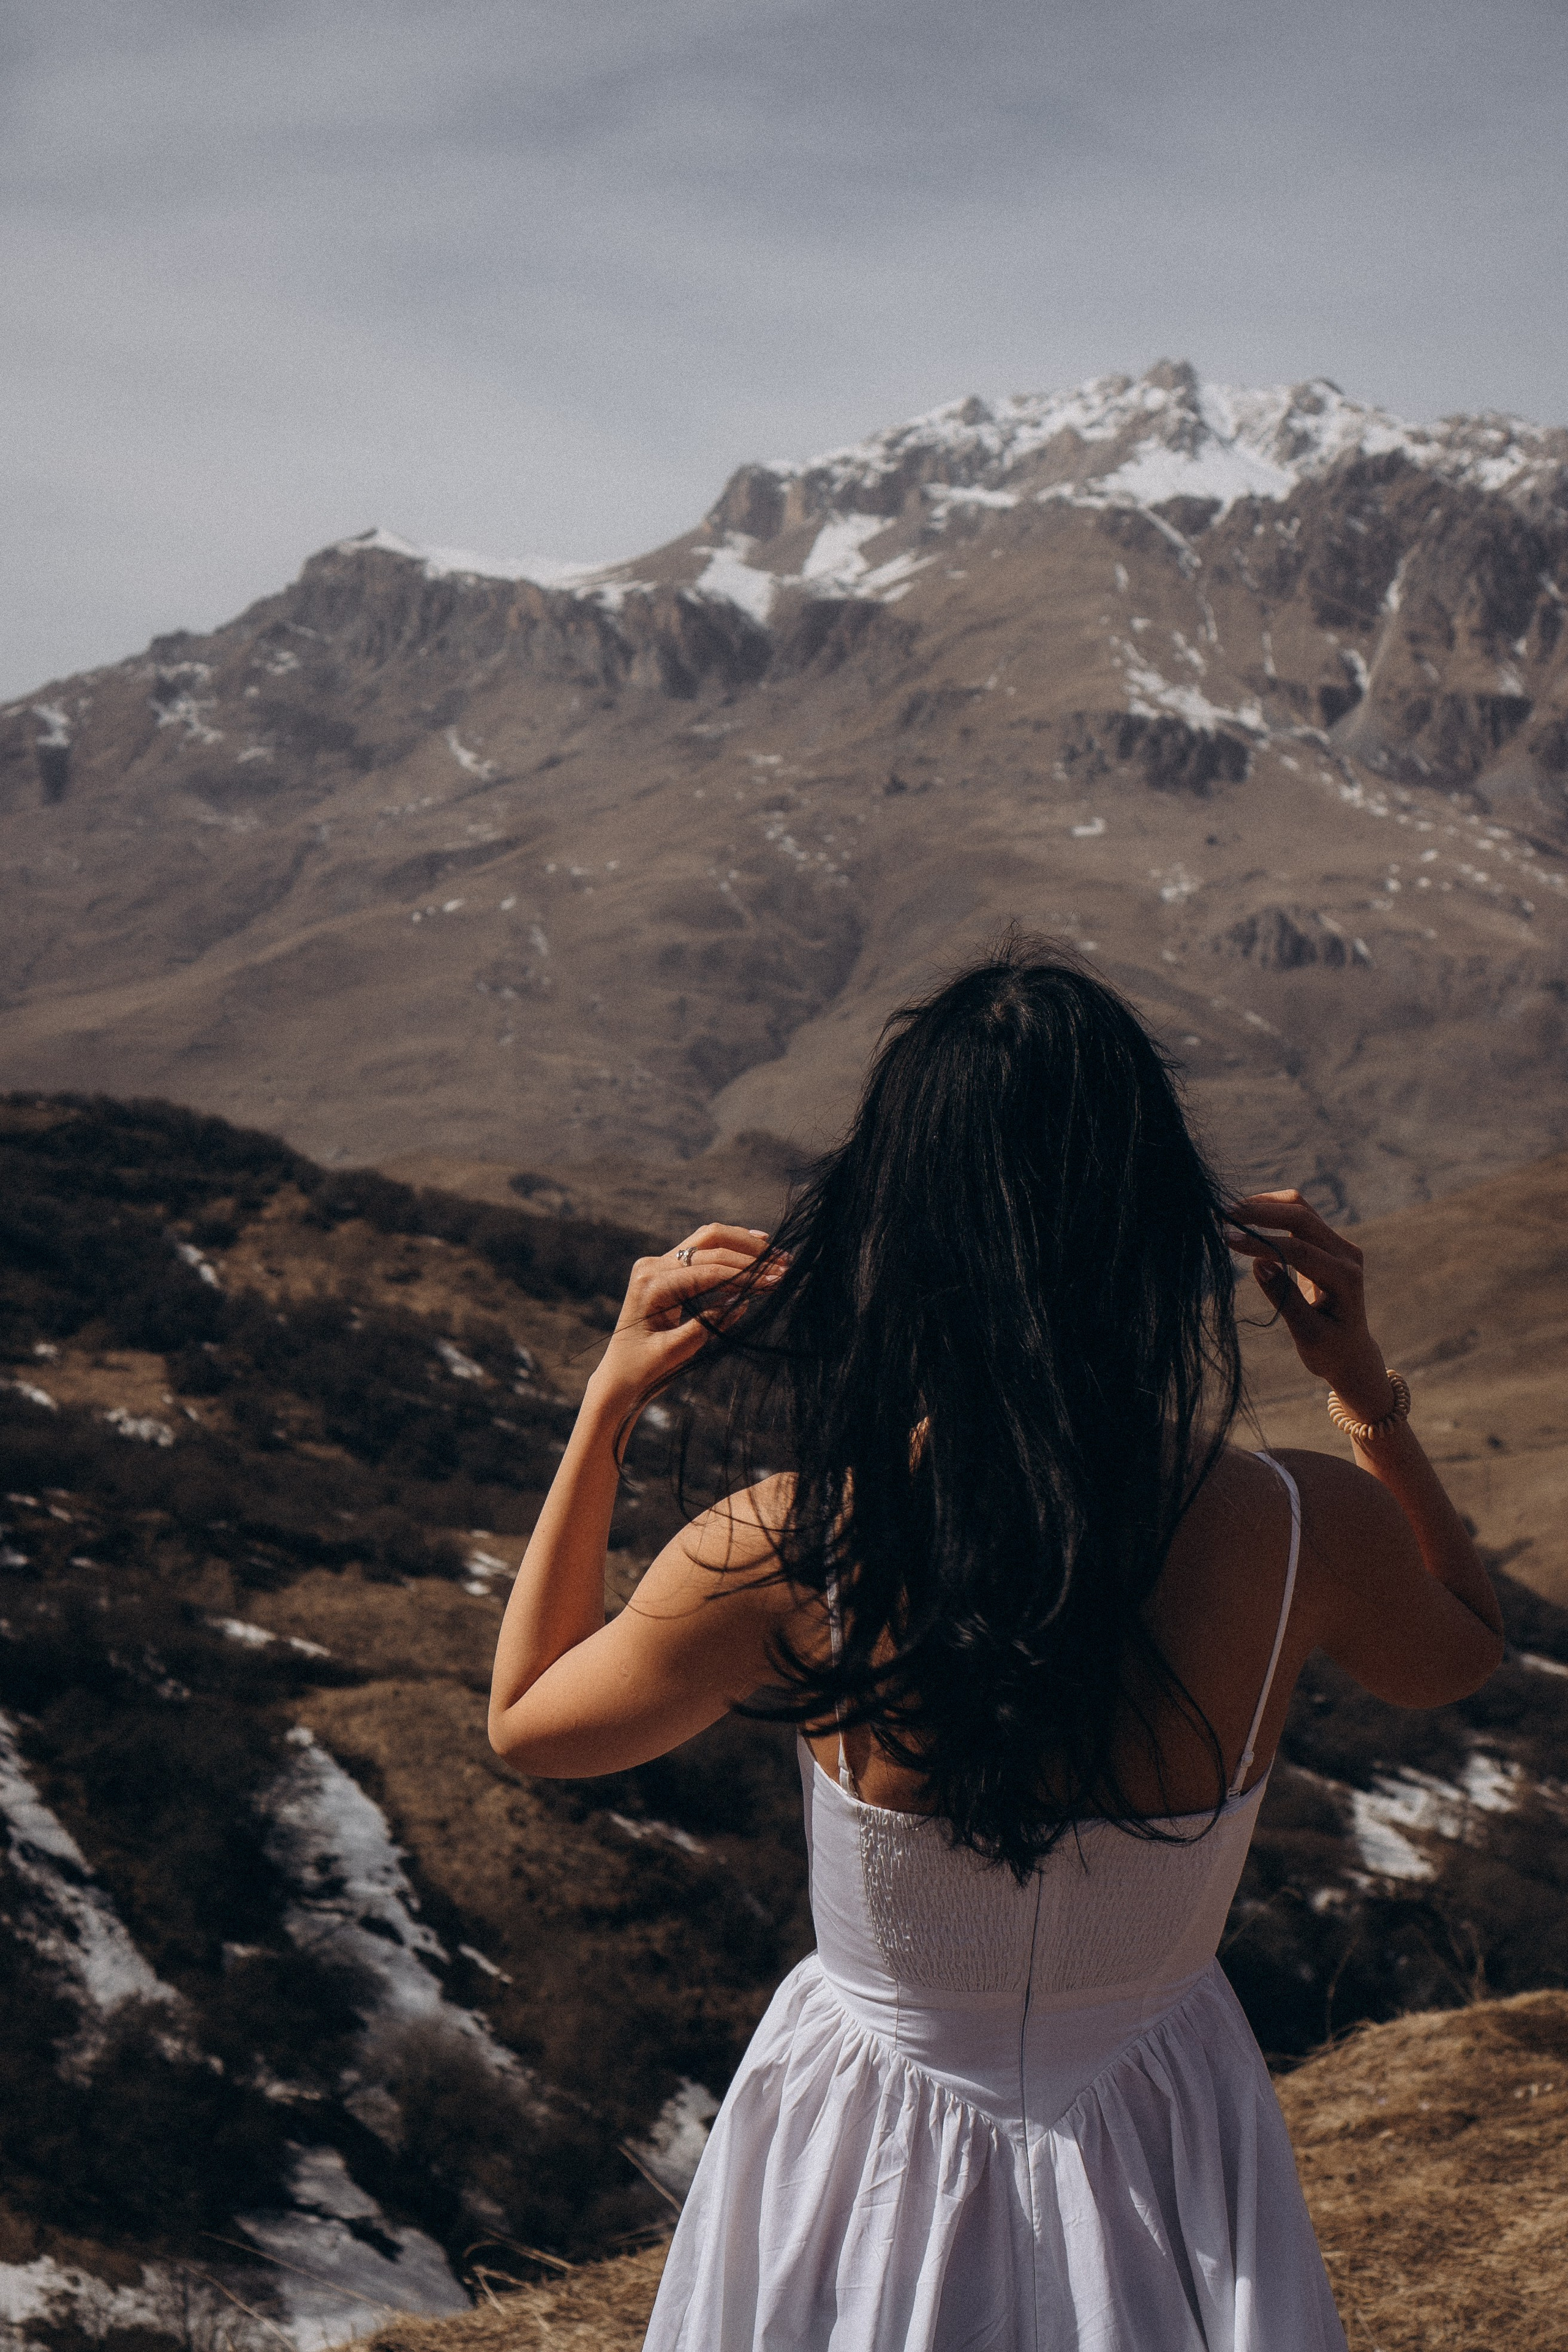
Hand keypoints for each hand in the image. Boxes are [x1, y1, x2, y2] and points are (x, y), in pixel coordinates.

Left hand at [586, 1223, 776, 1423]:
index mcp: (652, 1284)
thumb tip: (742, 1300)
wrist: (619, 1376)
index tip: (778, 1281)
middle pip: (710, 1242)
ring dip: (743, 1244)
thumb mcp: (676, 1352)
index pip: (710, 1271)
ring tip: (777, 1253)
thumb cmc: (643, 1369)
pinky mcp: (666, 1269)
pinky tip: (757, 1247)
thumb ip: (708, 1323)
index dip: (747, 1275)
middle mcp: (653, 1265)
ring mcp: (658, 1263)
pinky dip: (730, 1248)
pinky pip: (702, 1249)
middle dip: (750, 1253)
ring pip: (708, 1239)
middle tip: (785, 1264)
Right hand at [1226, 1191, 1394, 1417]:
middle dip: (1260, 1212)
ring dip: (1264, 1205)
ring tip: (1229, 1212)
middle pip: (1301, 1216)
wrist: (1350, 1353)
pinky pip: (1298, 1215)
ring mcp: (1338, 1245)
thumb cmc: (1329, 1350)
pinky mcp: (1326, 1243)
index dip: (1260, 1242)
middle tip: (1221, 1215)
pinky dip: (1271, 1211)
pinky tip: (1246, 1217)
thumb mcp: (1307, 1333)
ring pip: (1299, 1208)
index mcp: (1345, 1277)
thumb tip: (1258, 1263)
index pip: (1298, 1249)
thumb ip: (1285, 1297)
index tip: (1226, 1240)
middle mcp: (1346, 1253)